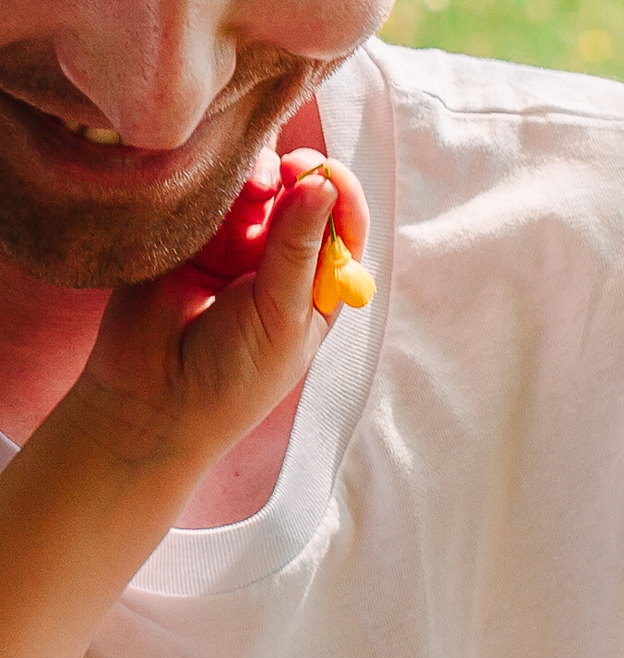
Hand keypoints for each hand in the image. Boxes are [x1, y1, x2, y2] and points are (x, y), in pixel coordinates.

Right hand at [65, 150, 368, 479]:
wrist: (156, 397)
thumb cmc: (235, 374)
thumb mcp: (281, 316)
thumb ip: (297, 250)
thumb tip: (325, 184)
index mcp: (317, 286)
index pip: (344, 226)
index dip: (341, 194)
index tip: (327, 175)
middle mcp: (280, 258)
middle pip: (301, 193)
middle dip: (300, 173)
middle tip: (288, 169)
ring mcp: (233, 242)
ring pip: (255, 183)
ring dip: (258, 172)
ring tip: (251, 186)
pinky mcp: (189, 231)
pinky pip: (207, 188)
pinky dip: (214, 176)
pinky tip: (212, 180)